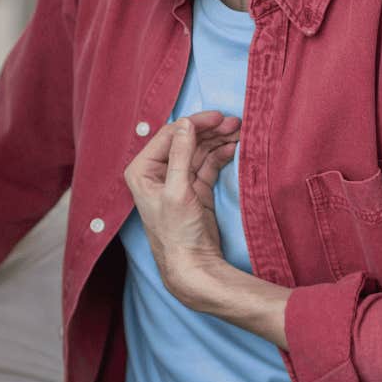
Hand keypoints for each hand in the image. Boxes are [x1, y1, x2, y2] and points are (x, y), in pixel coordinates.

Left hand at [123, 111, 240, 304]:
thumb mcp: (177, 190)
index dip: (194, 123)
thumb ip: (181, 154)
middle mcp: (157, 172)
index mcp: (142, 170)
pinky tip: (233, 147)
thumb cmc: (177, 232)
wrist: (192, 265)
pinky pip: (207, 164)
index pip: (169, 135)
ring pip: (199, 150)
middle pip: (186, 140)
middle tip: (233, 121)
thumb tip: (186, 123)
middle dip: (209, 130)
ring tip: (239, 131)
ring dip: (218, 139)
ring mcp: (177, 180)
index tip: (217, 116)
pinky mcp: (194, 188)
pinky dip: (220, 154)